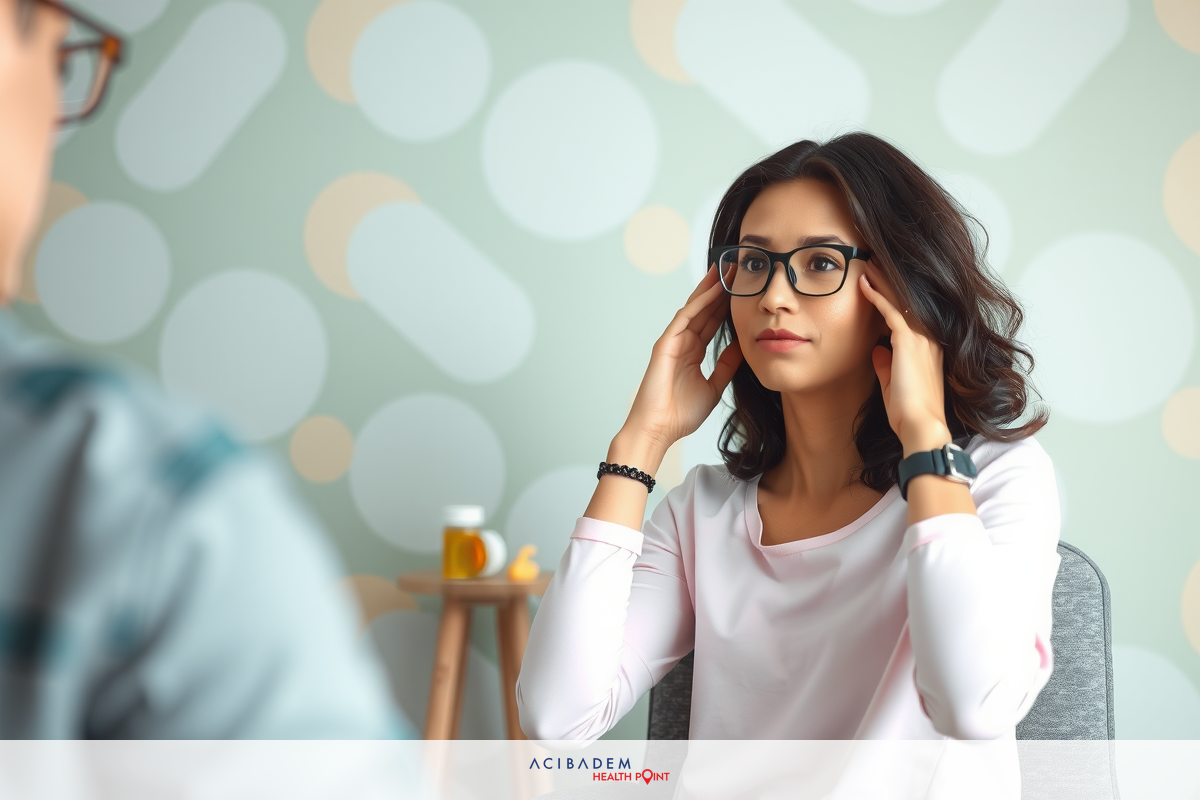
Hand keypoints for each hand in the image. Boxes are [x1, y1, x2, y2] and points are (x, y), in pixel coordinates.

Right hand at [620, 265, 743, 459]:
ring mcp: (673, 341)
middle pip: (705, 309)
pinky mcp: (666, 344)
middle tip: (738, 266)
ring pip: (695, 307)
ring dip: (711, 287)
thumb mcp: (714, 387)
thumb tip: (743, 347)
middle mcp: (683, 342)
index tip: (744, 287)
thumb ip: (726, 366)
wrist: (659, 430)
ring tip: (727, 268)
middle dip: (721, 288)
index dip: (728, 304)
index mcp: (692, 352)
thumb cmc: (680, 415)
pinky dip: (700, 302)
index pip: (713, 321)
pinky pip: (685, 318)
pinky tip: (714, 289)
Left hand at [857, 265, 951, 454]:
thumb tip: (877, 350)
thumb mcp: (893, 383)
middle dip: (889, 279)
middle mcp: (928, 337)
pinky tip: (863, 284)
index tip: (879, 281)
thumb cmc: (908, 410)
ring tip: (866, 263)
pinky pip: (890, 311)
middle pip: (907, 299)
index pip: (909, 312)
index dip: (894, 295)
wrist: (920, 425)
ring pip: (899, 299)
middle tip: (873, 260)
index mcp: (928, 346)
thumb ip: (887, 365)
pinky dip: (876, 296)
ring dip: (882, 280)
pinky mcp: (908, 342)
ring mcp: (921, 338)